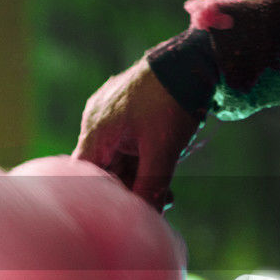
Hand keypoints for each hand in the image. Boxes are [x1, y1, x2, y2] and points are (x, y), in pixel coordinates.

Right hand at [73, 58, 199, 211]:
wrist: (196, 58)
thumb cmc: (174, 100)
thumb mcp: (164, 150)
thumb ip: (151, 187)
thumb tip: (146, 221)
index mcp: (97, 128)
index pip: (83, 175)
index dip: (98, 199)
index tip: (119, 215)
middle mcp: (97, 120)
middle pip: (103, 169)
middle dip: (128, 190)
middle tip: (156, 206)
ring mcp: (111, 113)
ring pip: (118, 158)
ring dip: (139, 178)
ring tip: (168, 194)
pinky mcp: (126, 110)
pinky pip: (127, 144)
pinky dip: (142, 161)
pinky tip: (163, 173)